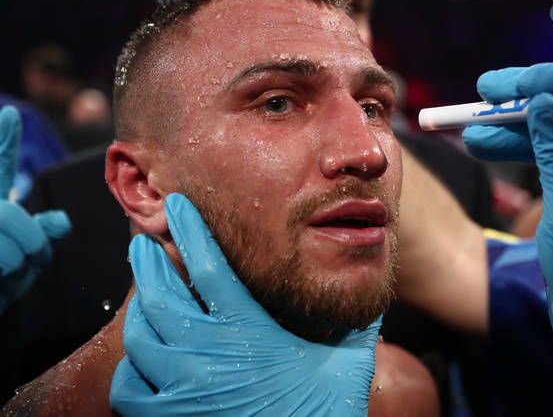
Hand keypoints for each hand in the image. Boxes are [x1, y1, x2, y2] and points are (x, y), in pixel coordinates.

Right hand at [0, 106, 70, 314]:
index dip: (3, 141)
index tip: (12, 114)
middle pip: (10, 217)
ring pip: (8, 246)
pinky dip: (4, 282)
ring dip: (16, 268)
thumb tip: (61, 220)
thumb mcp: (26, 260)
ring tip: (0, 276)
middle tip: (18, 263)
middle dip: (30, 245)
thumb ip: (43, 235)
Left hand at [110, 193, 379, 415]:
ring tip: (142, 297)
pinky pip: (130, 388)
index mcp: (250, 331)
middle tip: (143, 244)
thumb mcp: (348, 362)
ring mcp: (185, 389)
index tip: (177, 207)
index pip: (211, 266)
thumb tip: (371, 292)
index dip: (191, 231)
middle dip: (147, 262)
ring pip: (139, 337)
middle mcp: (209, 354)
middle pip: (160, 295)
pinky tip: (141, 360)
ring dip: (138, 312)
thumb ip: (356, 322)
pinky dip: (130, 369)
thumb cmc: (326, 412)